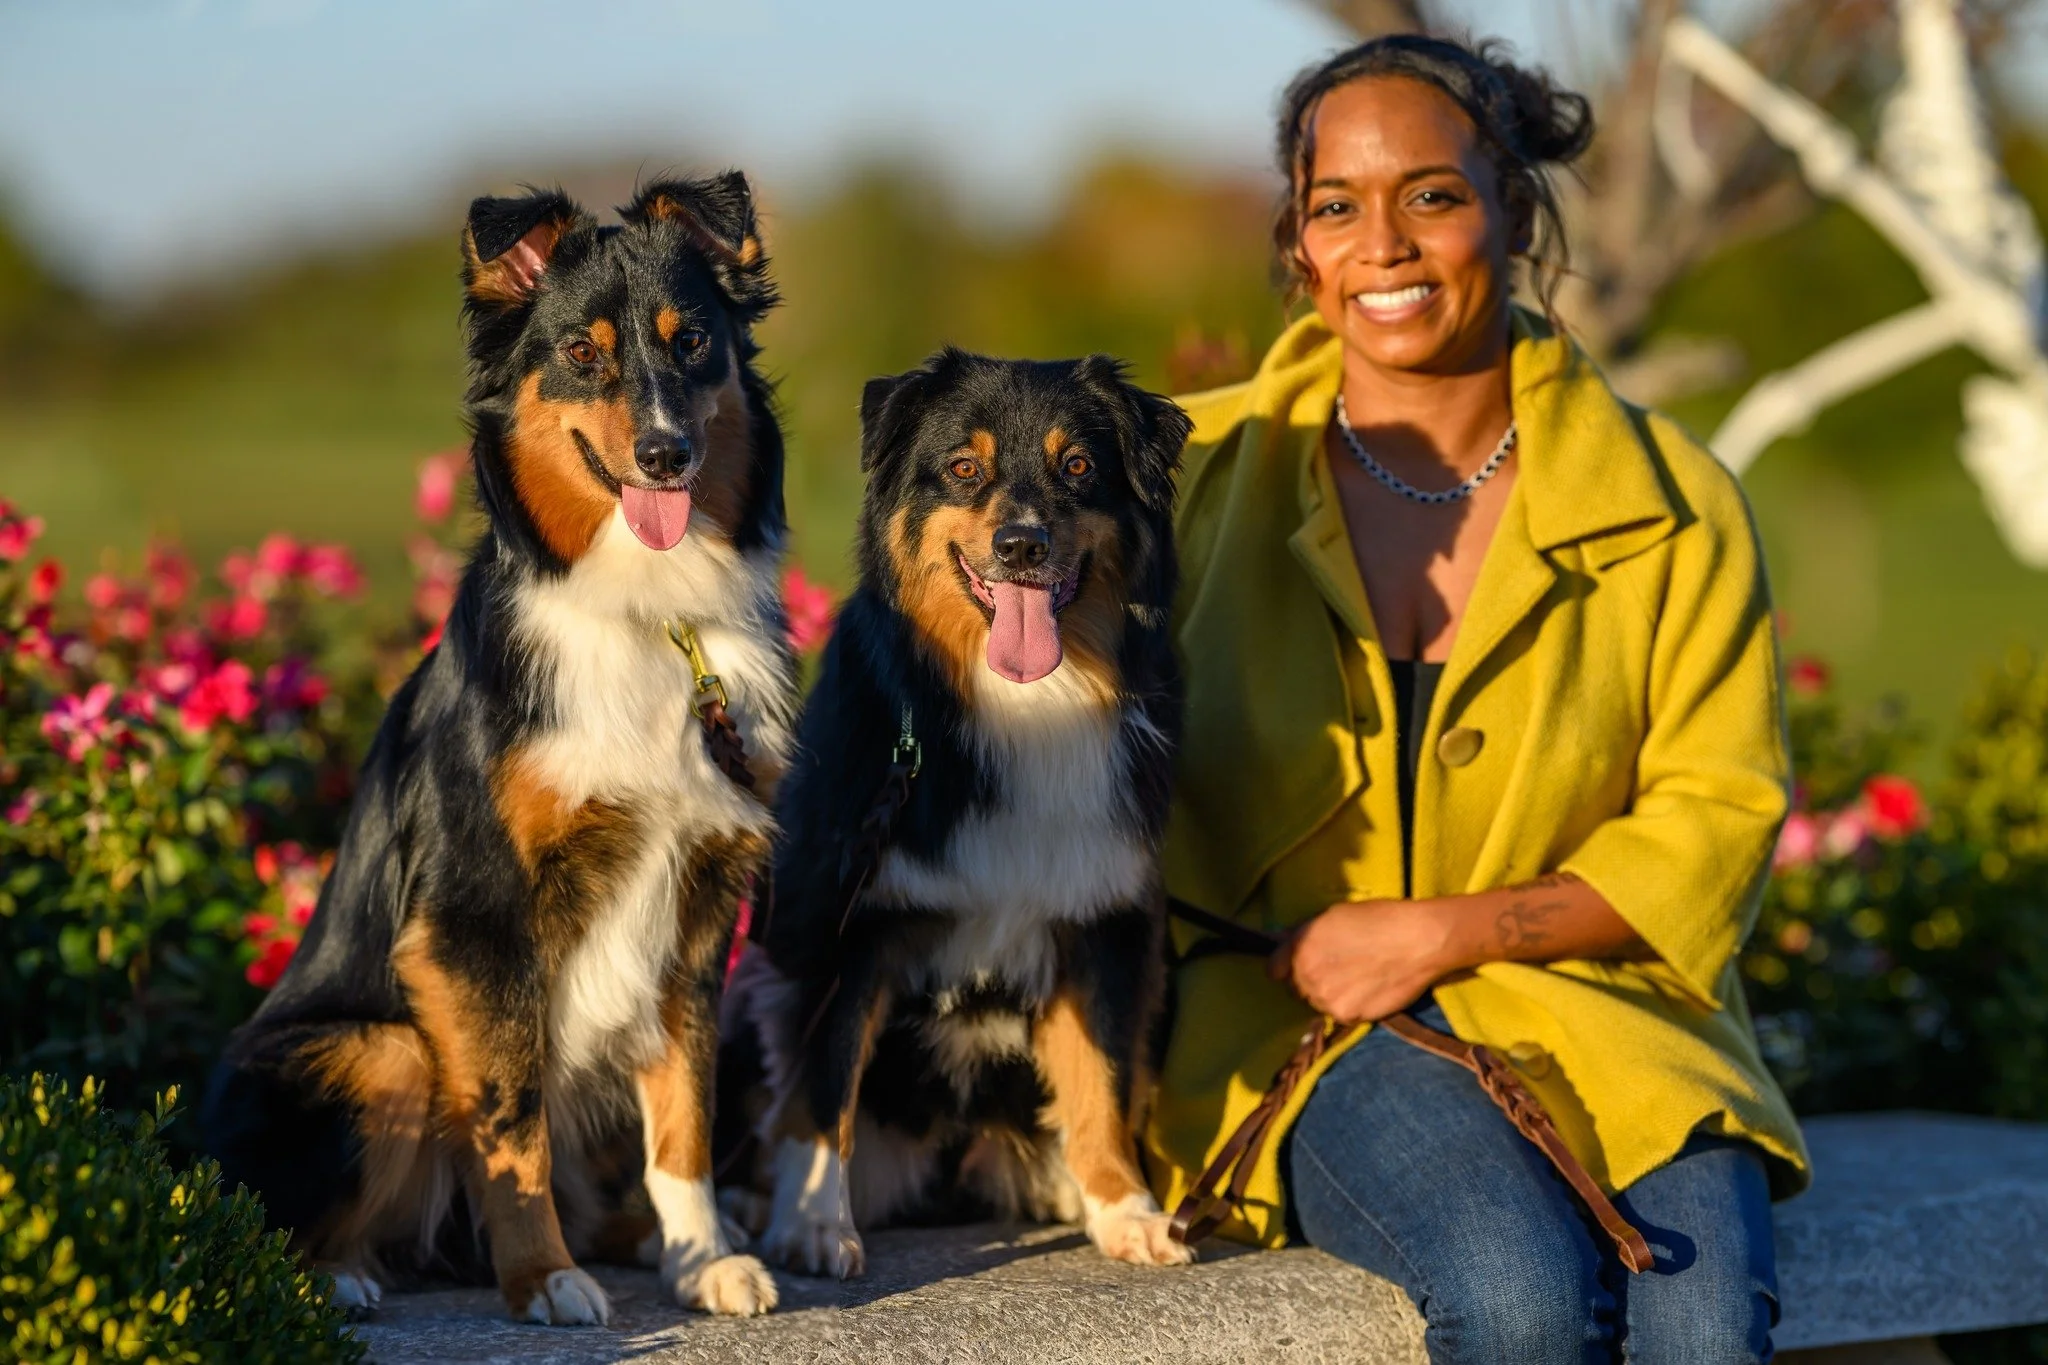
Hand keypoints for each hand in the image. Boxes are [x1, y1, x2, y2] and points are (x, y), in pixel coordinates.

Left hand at [1268, 899, 1454, 1023]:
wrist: (1417, 941)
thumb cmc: (1378, 919)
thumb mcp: (1333, 915)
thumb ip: (1303, 932)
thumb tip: (1282, 940)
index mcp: (1299, 947)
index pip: (1274, 970)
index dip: (1286, 967)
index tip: (1300, 965)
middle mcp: (1306, 975)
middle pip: (1296, 989)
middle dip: (1309, 981)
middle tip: (1337, 970)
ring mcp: (1325, 999)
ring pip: (1317, 1003)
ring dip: (1329, 995)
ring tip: (1356, 980)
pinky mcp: (1347, 1015)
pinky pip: (1339, 1014)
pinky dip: (1349, 1006)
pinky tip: (1368, 991)